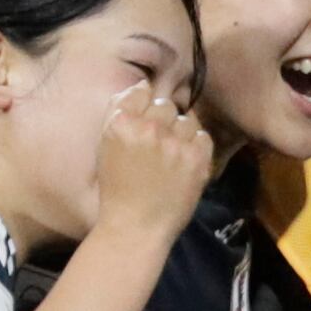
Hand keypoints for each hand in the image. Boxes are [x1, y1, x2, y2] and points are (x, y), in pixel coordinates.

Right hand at [91, 77, 217, 248]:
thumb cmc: (118, 187)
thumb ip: (120, 111)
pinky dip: (196, 146)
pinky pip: (203, 136)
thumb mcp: (107, 145)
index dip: (145, 105)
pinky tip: (184, 162)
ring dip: (181, 133)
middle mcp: (149, 129)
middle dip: (163, 121)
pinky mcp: (197, 159)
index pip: (142, 92)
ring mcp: (175, 143)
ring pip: (187, 119)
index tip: (146, 121)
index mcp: (121, 123)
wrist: (137, 225)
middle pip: (166, 105)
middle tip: (159, 144)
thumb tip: (143, 85)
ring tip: (172, 155)